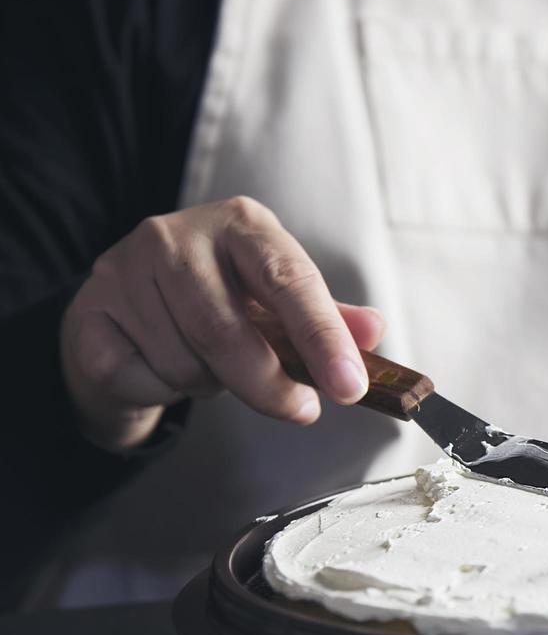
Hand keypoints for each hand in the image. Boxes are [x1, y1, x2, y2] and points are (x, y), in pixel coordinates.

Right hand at [60, 196, 383, 451]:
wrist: (124, 315)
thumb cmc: (216, 304)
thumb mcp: (277, 302)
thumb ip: (327, 317)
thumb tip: (372, 330)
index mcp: (240, 224)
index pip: (290, 280)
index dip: (323, 338)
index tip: (349, 386)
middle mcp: (176, 235)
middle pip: (229, 330)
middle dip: (270, 385)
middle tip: (301, 410)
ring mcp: (123, 270)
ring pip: (185, 361)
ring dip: (212, 385)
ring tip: (210, 367)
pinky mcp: (88, 312)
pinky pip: (142, 377)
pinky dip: (164, 391)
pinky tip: (163, 368)